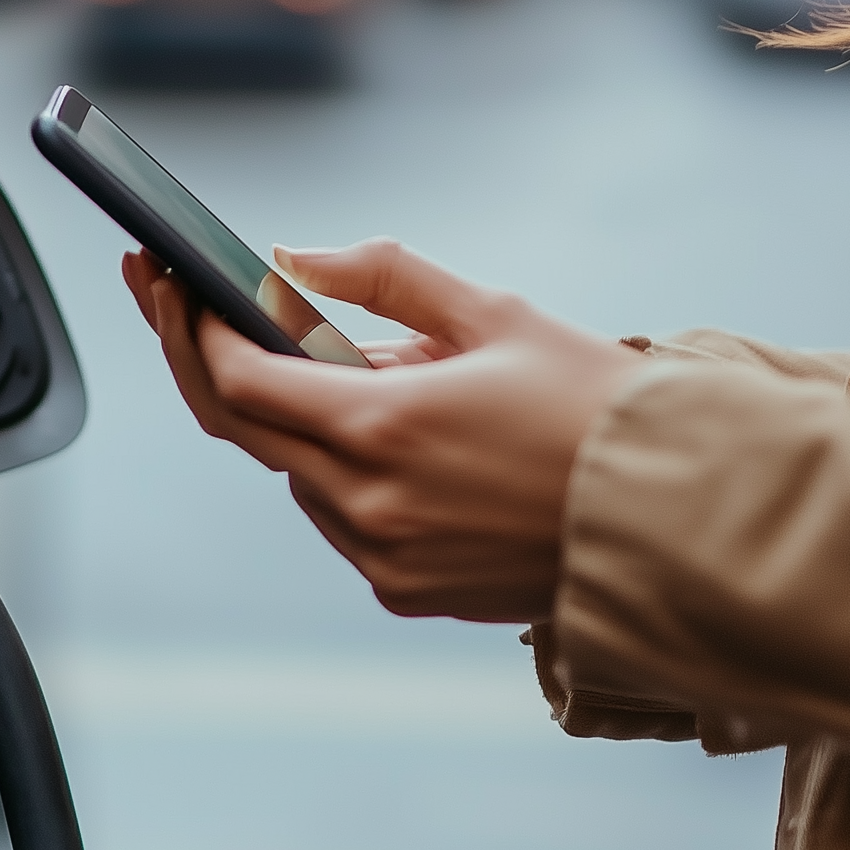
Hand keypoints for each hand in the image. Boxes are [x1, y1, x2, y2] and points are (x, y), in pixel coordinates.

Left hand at [122, 240, 645, 621]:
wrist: (676, 521)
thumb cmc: (595, 407)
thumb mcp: (496, 314)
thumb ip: (386, 280)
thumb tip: (294, 258)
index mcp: (384, 426)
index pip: (241, 380)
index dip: (194, 330)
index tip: (173, 283)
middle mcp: (368, 502)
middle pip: (244, 428)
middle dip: (203, 359)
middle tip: (174, 299)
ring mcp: (382, 556)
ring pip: (295, 473)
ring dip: (297, 419)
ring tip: (351, 367)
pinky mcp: (403, 592)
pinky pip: (339, 518)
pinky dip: (341, 469)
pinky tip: (390, 432)